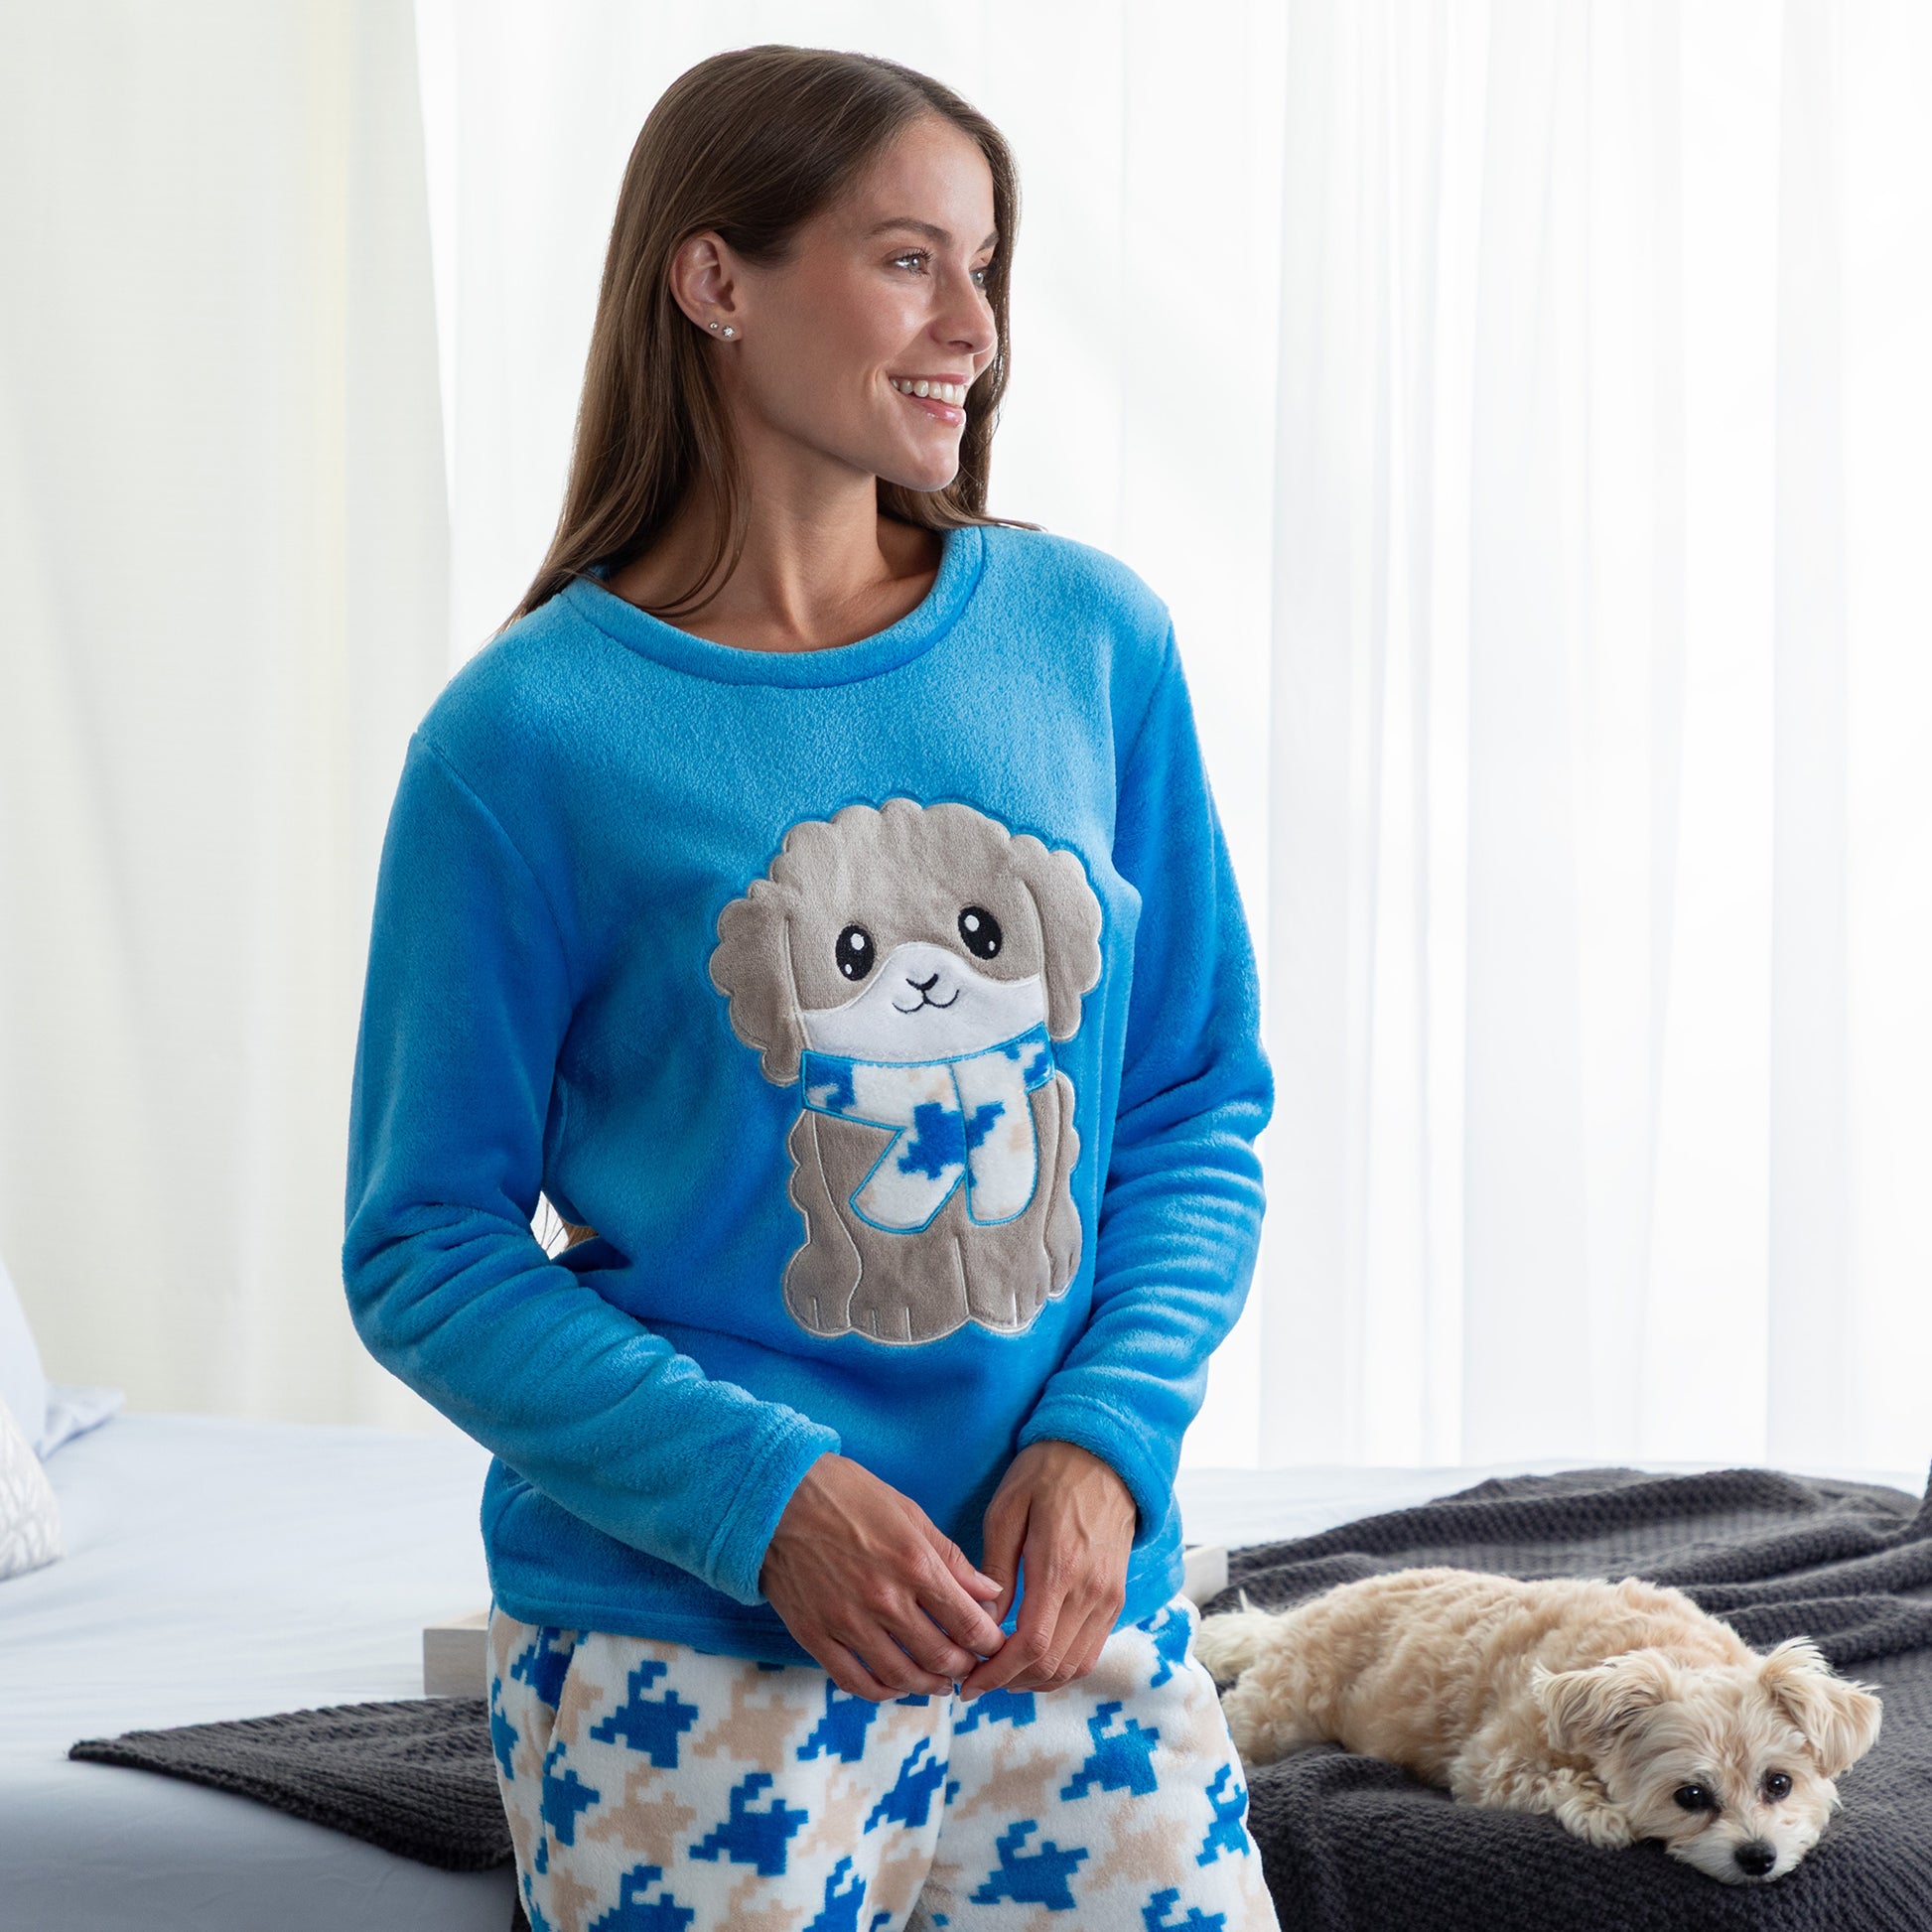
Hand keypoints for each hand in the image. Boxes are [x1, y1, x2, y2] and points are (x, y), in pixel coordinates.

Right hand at [759, 1453, 1006, 1701]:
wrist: (777, 1496)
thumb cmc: (847, 1495)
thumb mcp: (908, 1512)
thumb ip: (951, 1558)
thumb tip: (990, 1592)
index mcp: (915, 1563)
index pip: (968, 1622)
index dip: (989, 1642)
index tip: (994, 1645)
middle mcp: (885, 1599)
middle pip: (941, 1656)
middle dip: (964, 1667)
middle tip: (971, 1666)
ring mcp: (847, 1621)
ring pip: (902, 1676)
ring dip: (929, 1685)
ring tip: (941, 1682)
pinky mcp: (815, 1635)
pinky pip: (855, 1681)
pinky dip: (881, 1692)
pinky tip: (895, 1685)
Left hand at [958, 1439, 1137, 1700]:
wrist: (1105, 1453)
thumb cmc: (1047, 1472)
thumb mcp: (1008, 1508)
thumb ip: (996, 1568)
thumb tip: (983, 1620)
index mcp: (1058, 1567)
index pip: (1031, 1645)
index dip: (998, 1674)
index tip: (970, 1683)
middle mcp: (1090, 1591)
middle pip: (1052, 1666)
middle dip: (1011, 1682)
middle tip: (978, 1678)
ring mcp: (1109, 1597)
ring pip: (1075, 1666)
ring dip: (1037, 1680)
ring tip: (1003, 1672)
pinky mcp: (1116, 1597)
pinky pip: (1091, 1649)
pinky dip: (1062, 1666)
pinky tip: (1034, 1657)